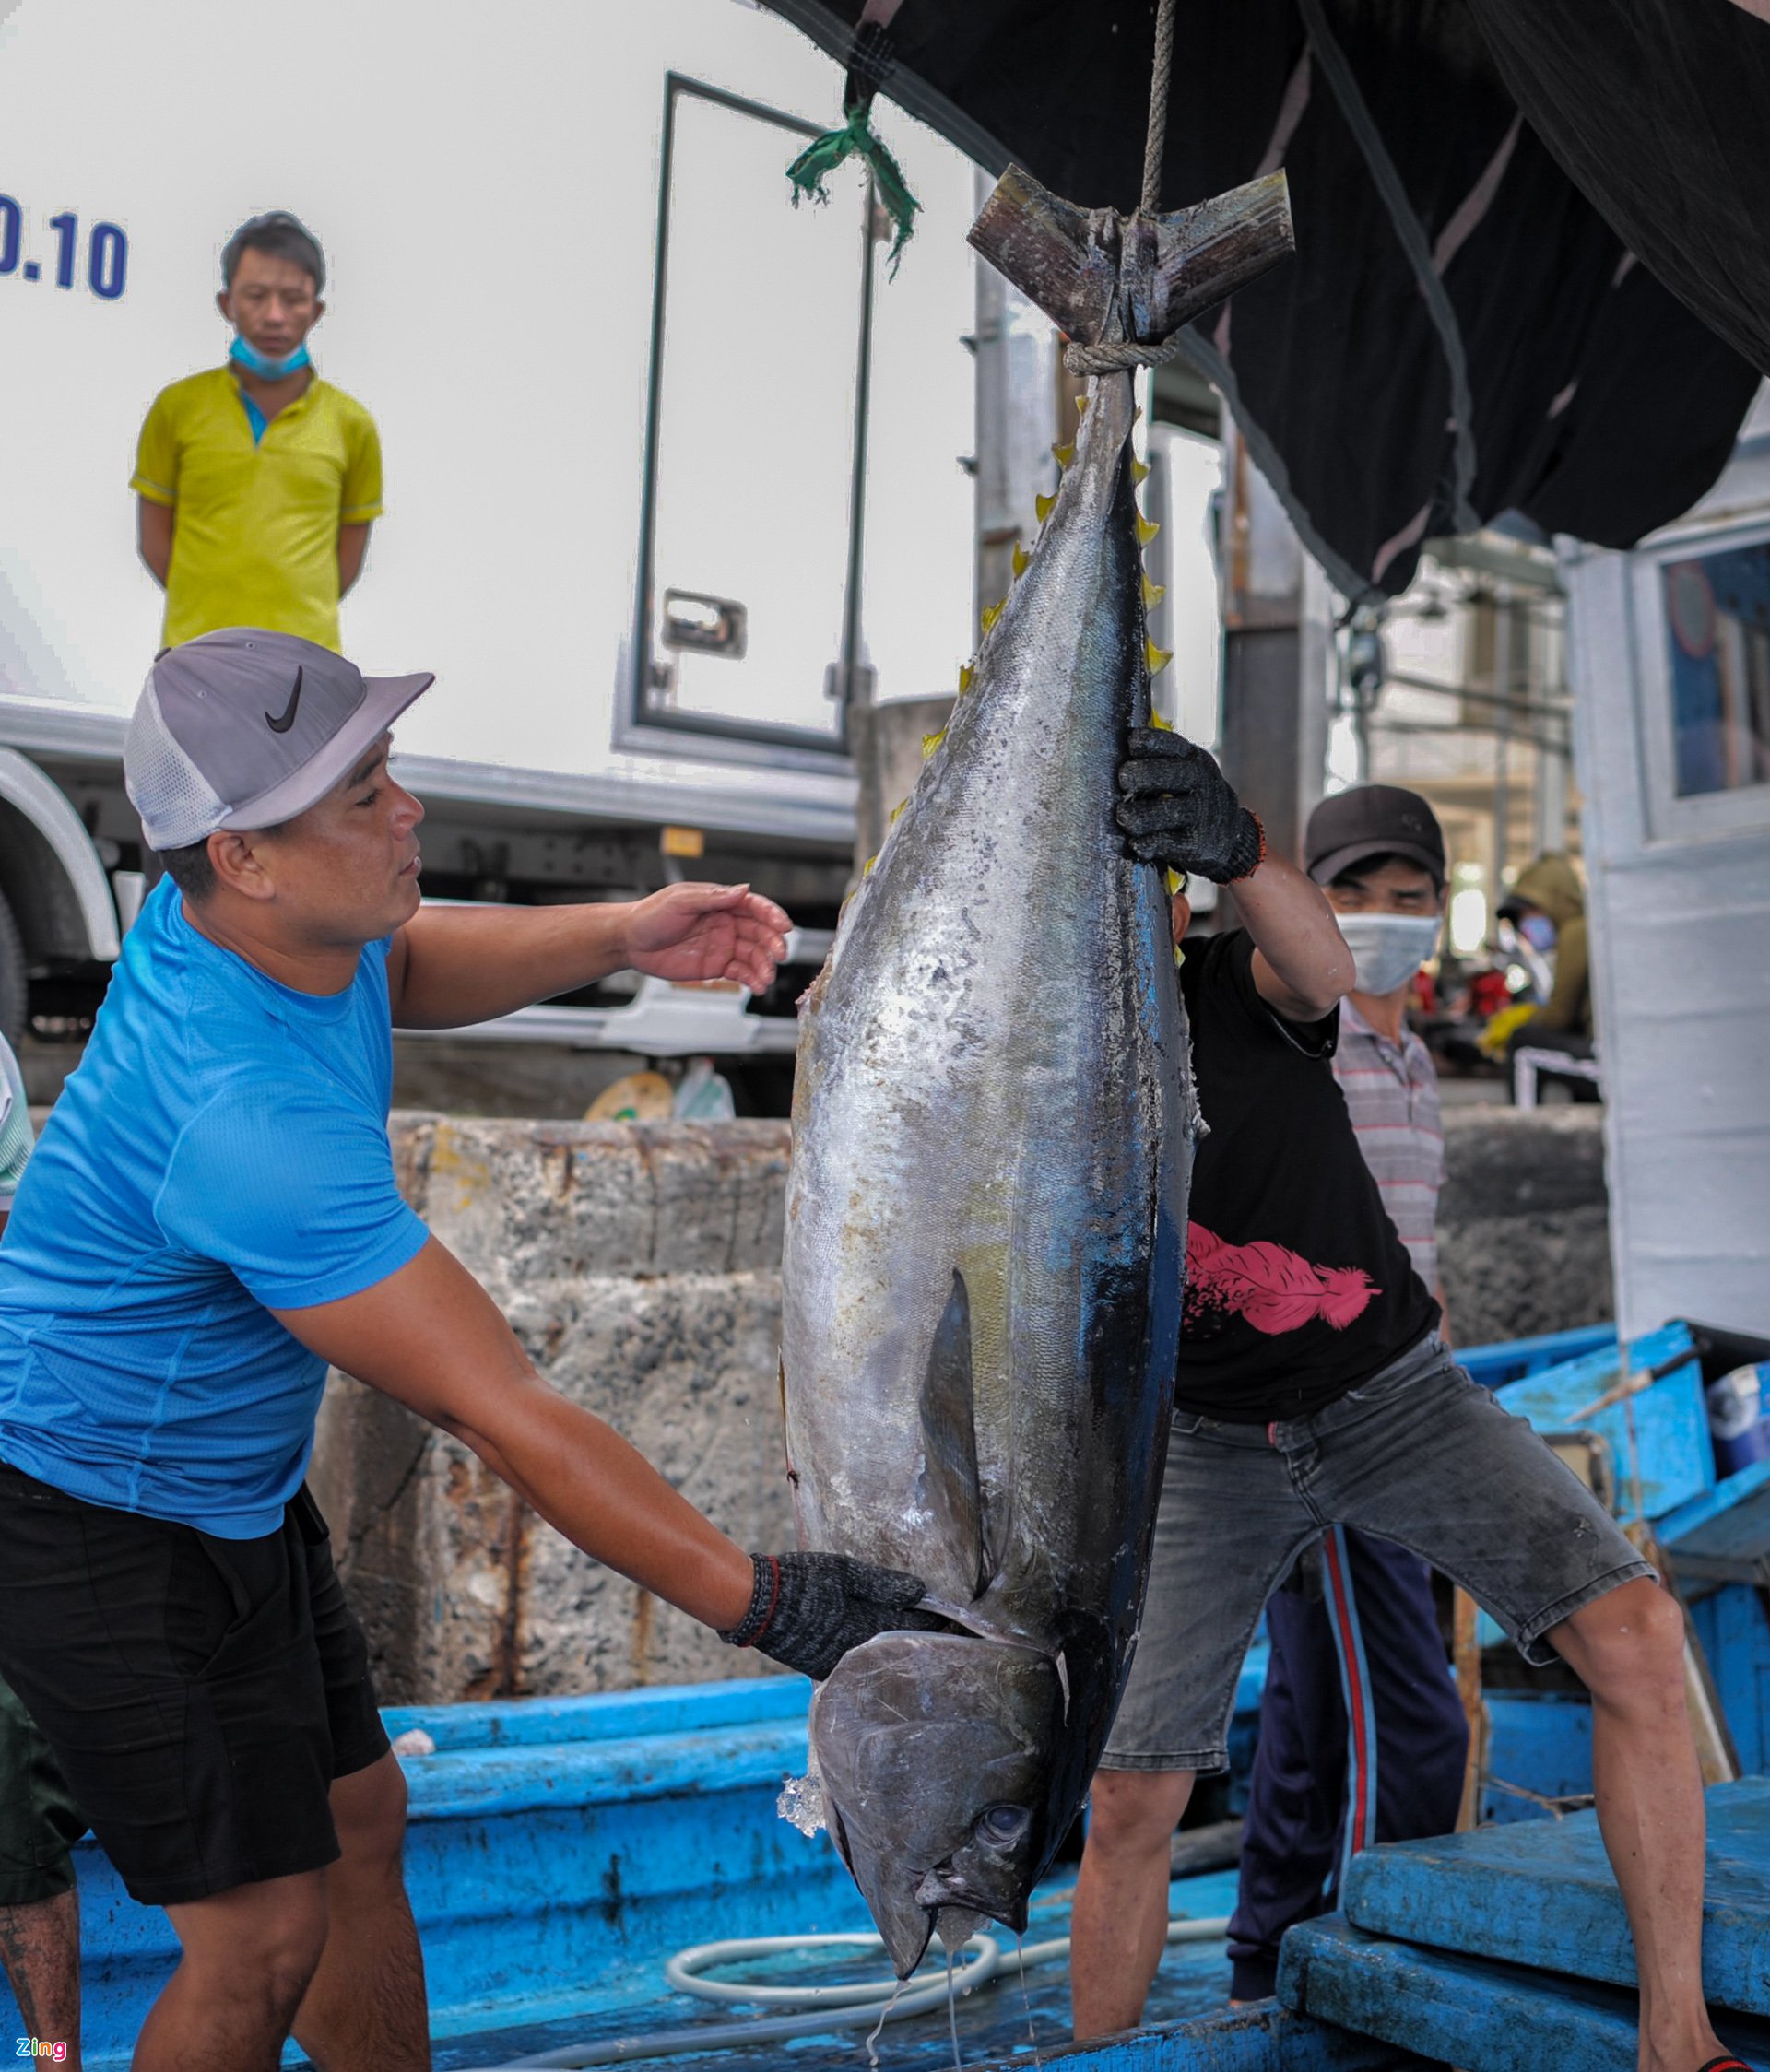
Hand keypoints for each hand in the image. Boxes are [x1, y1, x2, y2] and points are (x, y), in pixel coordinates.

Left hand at [623, 883, 790, 991]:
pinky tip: (758, 986)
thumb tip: (743, 890)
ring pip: (753, 955)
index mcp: (720, 902)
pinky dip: (752, 979)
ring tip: (767, 978)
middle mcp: (727, 923)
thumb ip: (713, 898)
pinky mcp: (716, 966)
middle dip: (772, 943)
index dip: (772, 915)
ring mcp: (723, 945)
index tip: (784, 926)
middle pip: (759, 932)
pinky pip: (740, 972)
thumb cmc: (650, 915)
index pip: (754, 906)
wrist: (630, 942)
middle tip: (779, 954)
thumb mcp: (681, 901)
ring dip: (764, 966)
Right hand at [720, 1552, 944, 1679]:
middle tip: (945, 1626)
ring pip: (880, 1654)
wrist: (754, 1605)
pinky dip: (875, 1649)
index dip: (936, 1620)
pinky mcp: (823, 1666)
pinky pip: (859, 1659)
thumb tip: (920, 1591)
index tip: (956, 1616)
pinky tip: (882, 1639)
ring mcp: (839, 1663)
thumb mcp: (843, 1572)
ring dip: (899, 1643)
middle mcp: (856, 1652)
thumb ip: (882, 1583)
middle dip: (922, 1634)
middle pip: (900, 1644)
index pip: (913, 1627)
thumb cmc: (800, 1582)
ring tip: (919, 1633)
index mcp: (865, 1628)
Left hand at [1116, 727, 1263, 882]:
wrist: (1228, 833)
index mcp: (1192, 757)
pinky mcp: (1197, 843)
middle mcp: (1200, 780)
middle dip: (1137, 775)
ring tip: (1124, 817)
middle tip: (1124, 783)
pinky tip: (1136, 843)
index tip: (1131, 748)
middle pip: (1163, 774)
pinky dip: (1146, 844)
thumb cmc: (1190, 796)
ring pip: (1161, 812)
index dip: (1144, 742)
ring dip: (1135, 816)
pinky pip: (1164, 842)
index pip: (1165, 743)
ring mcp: (1200, 812)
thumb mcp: (1184, 768)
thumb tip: (1111, 752)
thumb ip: (1157, 759)